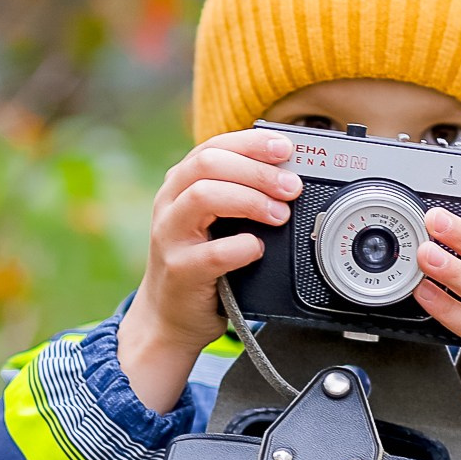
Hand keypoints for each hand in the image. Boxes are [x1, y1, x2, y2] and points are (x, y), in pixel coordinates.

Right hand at [117, 128, 298, 412]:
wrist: (168, 316)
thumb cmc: (200, 264)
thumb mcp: (213, 220)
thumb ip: (238, 194)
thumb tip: (289, 175)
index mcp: (180, 184)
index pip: (214, 146)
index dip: (252, 143)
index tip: (286, 149)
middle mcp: (170, 203)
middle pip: (209, 164)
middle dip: (258, 171)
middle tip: (291, 187)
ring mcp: (171, 236)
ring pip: (204, 196)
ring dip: (251, 200)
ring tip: (279, 215)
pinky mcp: (180, 271)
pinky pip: (213, 252)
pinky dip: (243, 247)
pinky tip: (258, 249)